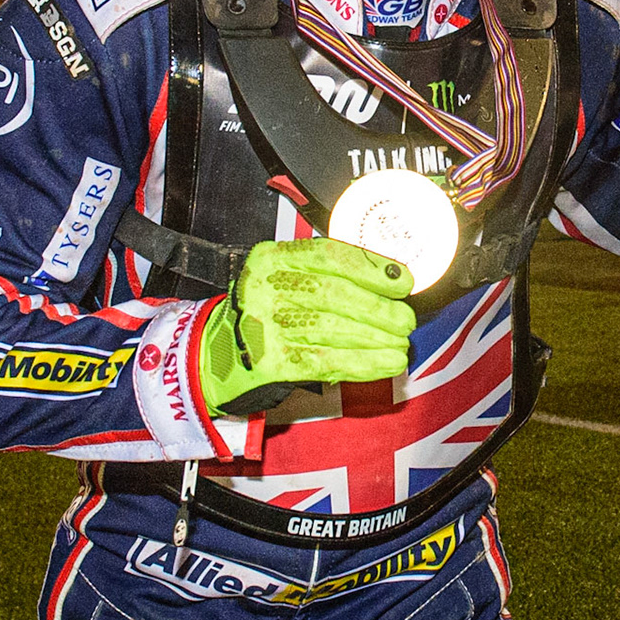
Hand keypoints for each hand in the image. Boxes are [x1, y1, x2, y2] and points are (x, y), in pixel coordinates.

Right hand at [197, 239, 416, 415]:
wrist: (214, 355)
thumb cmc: (265, 313)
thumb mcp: (285, 279)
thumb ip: (328, 274)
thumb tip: (389, 280)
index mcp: (271, 258)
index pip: (328, 255)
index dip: (371, 268)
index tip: (403, 280)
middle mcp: (265, 288)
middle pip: (333, 294)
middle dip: (378, 308)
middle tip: (405, 320)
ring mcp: (265, 327)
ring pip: (332, 329)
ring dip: (376, 339)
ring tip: (401, 345)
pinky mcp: (270, 362)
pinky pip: (325, 362)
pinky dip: (362, 364)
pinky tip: (385, 364)